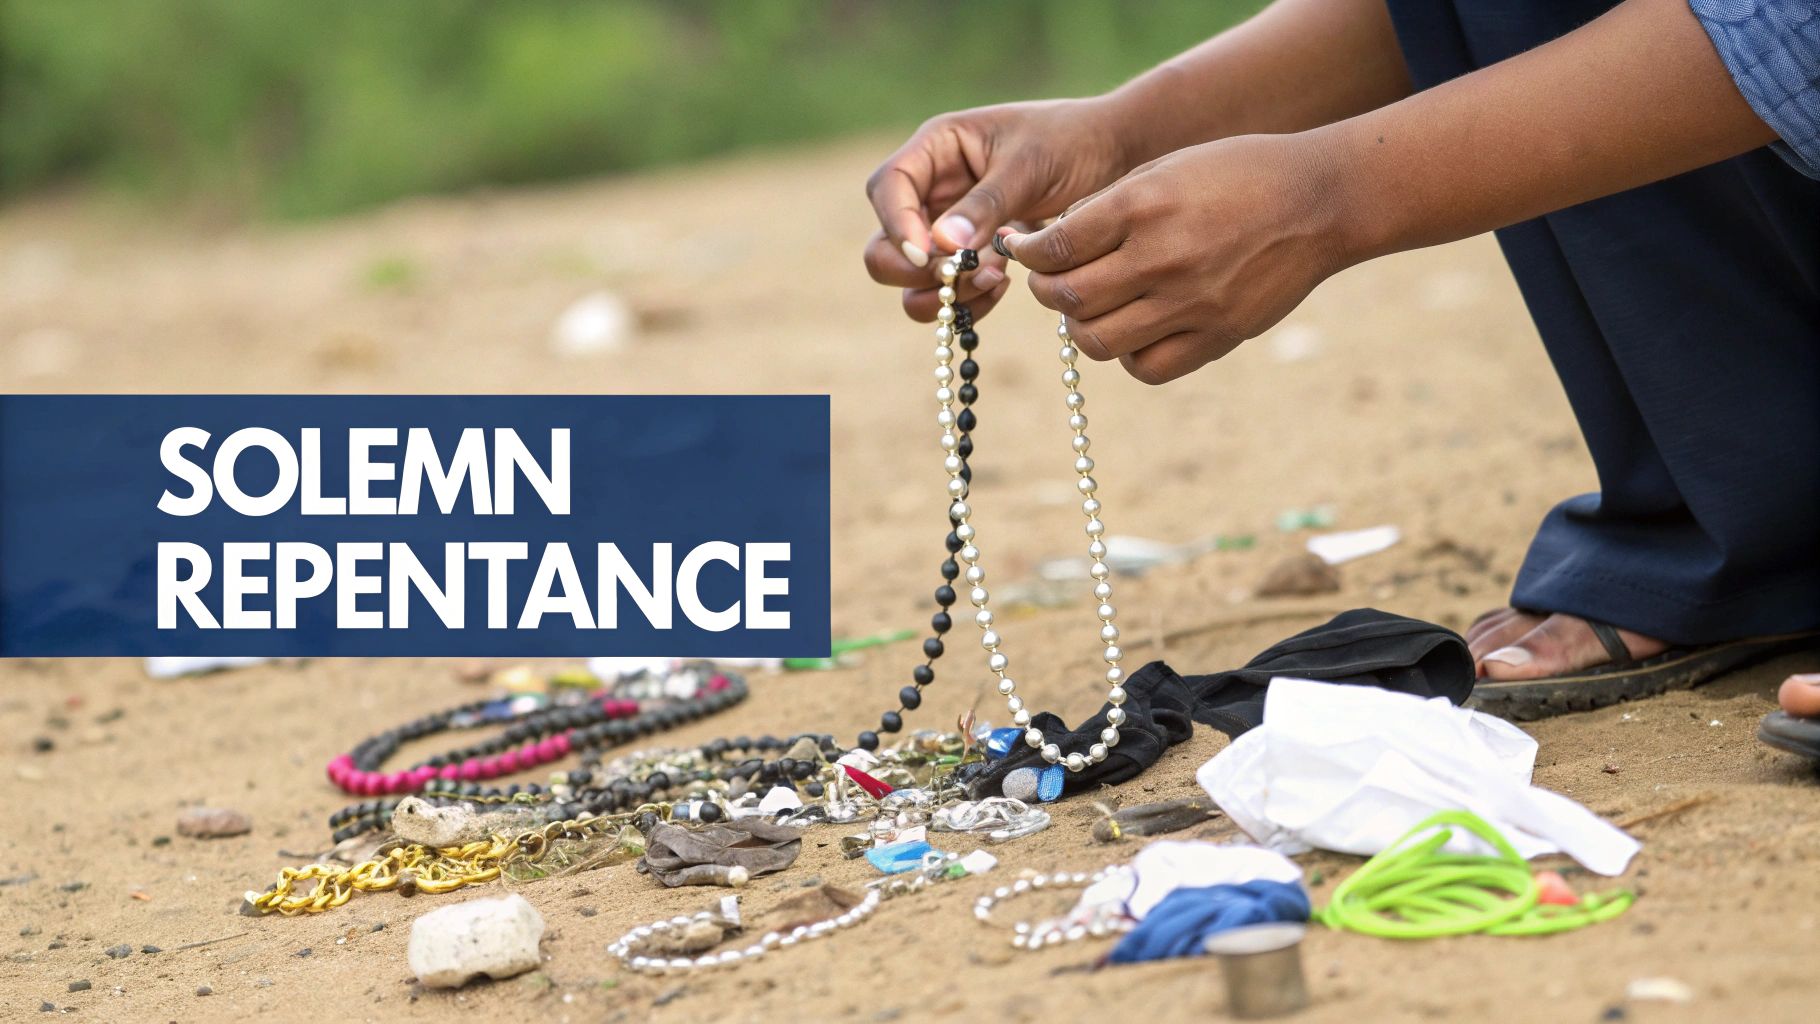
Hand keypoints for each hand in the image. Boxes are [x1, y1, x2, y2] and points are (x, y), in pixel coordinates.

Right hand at [863, 98, 1134, 321]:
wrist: (1111, 157)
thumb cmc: (1071, 141)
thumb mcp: (1029, 165)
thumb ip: (985, 204)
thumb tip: (941, 245)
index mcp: (936, 149)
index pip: (887, 187)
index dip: (897, 225)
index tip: (929, 256)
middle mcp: (932, 191)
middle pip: (884, 244)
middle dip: (913, 270)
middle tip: (956, 276)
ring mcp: (948, 229)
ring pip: (912, 280)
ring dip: (942, 293)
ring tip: (993, 279)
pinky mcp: (970, 258)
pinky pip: (948, 295)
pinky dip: (968, 301)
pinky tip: (1003, 284)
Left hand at [1001, 133, 1349, 383]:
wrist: (1318, 201)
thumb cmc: (1234, 175)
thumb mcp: (1163, 169)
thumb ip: (1104, 208)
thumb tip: (1046, 247)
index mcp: (1144, 205)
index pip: (1056, 248)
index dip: (1028, 254)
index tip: (1025, 251)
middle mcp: (1164, 257)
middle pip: (1070, 298)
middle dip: (1046, 291)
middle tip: (1050, 281)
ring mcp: (1191, 304)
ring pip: (1098, 341)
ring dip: (1081, 326)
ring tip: (1089, 307)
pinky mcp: (1217, 337)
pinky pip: (1146, 368)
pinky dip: (1126, 354)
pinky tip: (1132, 330)